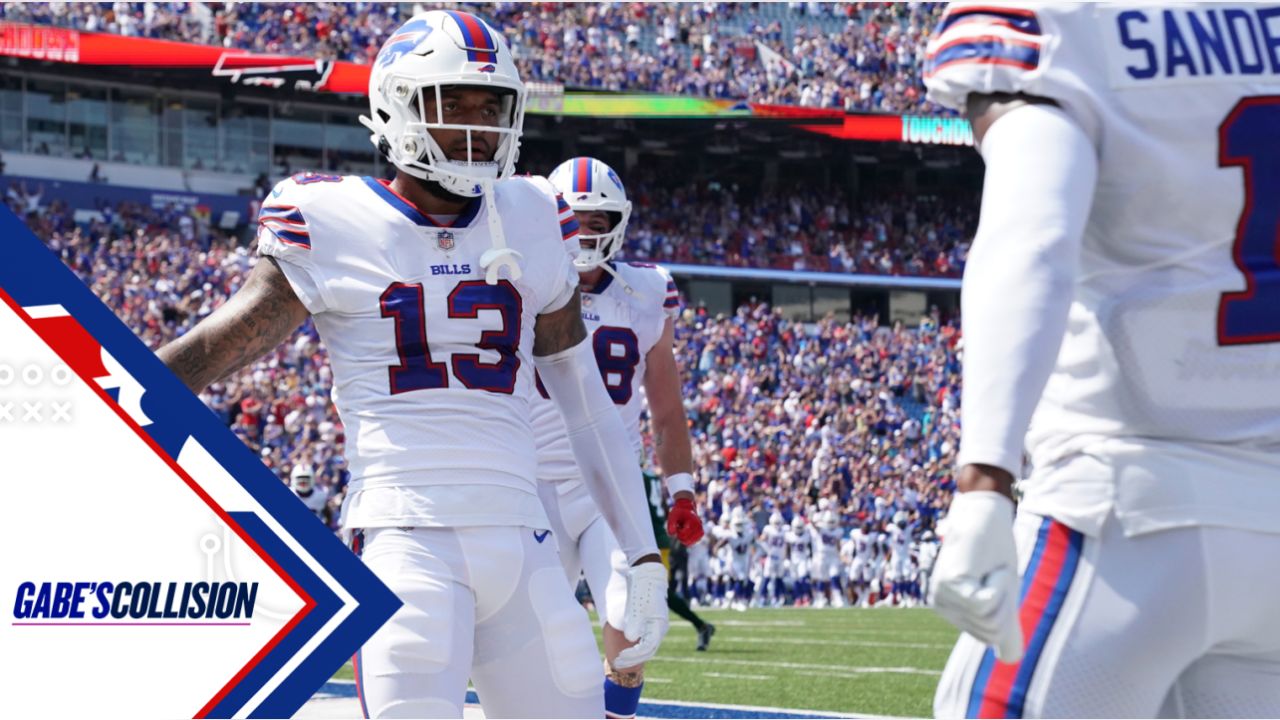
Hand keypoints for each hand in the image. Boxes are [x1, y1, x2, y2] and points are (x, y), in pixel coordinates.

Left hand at [613, 561, 668, 668]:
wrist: (647, 573)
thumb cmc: (642, 590)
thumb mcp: (637, 607)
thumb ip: (635, 624)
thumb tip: (631, 639)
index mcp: (658, 626)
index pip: (646, 648)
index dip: (632, 656)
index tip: (618, 658)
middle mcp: (659, 627)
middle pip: (648, 650)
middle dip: (632, 659)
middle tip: (616, 663)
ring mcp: (656, 624)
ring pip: (647, 645)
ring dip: (634, 653)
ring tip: (619, 658)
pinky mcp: (650, 619)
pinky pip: (645, 638)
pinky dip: (635, 645)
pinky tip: (625, 646)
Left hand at [666, 496, 703, 544]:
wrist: (687, 508)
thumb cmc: (679, 512)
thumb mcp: (672, 516)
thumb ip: (671, 524)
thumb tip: (672, 534)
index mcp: (693, 521)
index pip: (684, 534)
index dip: (678, 532)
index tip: (678, 525)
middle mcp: (699, 526)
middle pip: (686, 540)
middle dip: (680, 536)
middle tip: (680, 528)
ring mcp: (700, 530)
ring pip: (689, 543)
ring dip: (684, 538)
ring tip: (683, 530)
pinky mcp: (700, 533)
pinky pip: (693, 542)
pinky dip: (688, 540)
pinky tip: (686, 533)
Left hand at [930, 488, 1022, 662]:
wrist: (987, 516)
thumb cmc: (995, 552)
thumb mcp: (1004, 595)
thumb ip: (1004, 626)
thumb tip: (1009, 660)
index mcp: (954, 612)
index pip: (994, 637)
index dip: (1006, 611)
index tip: (995, 584)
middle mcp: (942, 608)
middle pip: (992, 631)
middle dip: (1004, 602)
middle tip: (991, 573)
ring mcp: (943, 597)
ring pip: (990, 619)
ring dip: (1001, 590)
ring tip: (987, 568)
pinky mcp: (949, 586)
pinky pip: (986, 604)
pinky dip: (997, 583)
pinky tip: (985, 566)